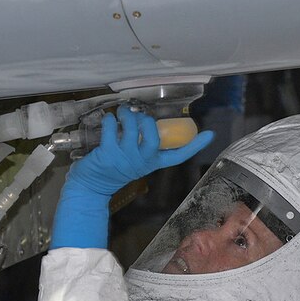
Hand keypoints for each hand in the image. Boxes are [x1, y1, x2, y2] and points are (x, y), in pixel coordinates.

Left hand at [68, 104, 213, 196]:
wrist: (91, 187)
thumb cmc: (113, 170)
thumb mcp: (135, 162)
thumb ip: (143, 147)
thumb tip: (149, 123)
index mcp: (152, 163)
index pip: (178, 156)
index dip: (194, 145)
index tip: (208, 134)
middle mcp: (141, 161)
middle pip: (154, 136)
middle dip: (147, 120)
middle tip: (137, 114)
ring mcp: (124, 158)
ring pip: (132, 129)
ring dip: (127, 115)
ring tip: (122, 112)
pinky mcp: (107, 154)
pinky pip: (111, 129)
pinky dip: (110, 120)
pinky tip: (109, 119)